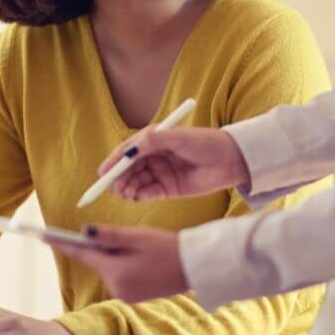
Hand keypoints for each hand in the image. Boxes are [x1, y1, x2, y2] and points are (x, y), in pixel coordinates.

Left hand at [50, 225, 187, 303]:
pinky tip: (142, 260)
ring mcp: (125, 295)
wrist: (194, 267)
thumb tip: (84, 232)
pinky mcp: (133, 297)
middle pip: (97, 261)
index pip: (81, 254)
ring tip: (141, 249)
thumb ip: (109, 235)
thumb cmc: (167, 247)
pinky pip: (120, 277)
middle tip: (121, 236)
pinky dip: (124, 266)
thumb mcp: (137, 236)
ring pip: (109, 269)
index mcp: (115, 271)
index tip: (42, 236)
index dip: (60, 244)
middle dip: (100, 247)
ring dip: (115, 257)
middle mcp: (116, 287)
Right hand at [98, 127, 250, 201]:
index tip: (102, 173)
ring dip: (127, 188)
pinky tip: (136, 197)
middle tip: (115, 187)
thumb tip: (128, 149)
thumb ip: (152, 141)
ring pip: (135, 182)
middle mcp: (153, 156)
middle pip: (128, 169)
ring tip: (127, 192)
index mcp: (153, 140)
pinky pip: (146, 193)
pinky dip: (139, 196)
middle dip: (119, 178)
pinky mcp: (167, 189)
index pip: (127, 151)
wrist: (232, 160)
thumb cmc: (206, 142)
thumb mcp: (178, 137)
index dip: (113, 162)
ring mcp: (159, 173)